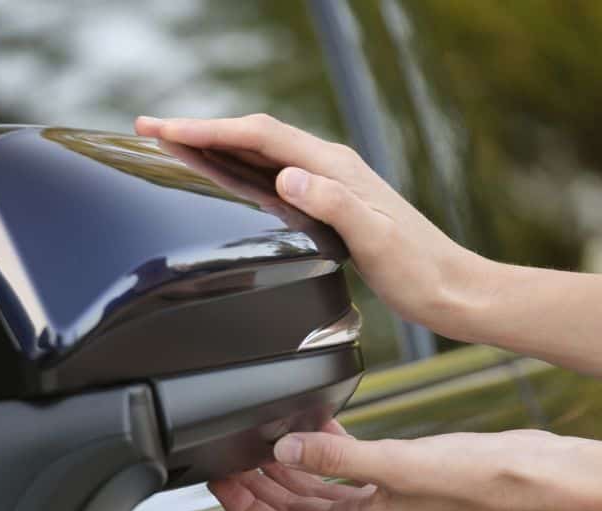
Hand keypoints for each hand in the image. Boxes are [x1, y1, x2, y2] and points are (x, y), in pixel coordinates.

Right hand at [135, 114, 494, 341]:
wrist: (452, 290)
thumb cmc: (417, 270)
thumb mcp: (375, 238)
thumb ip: (333, 203)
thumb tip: (288, 176)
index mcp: (334, 167)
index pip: (259, 135)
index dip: (207, 129)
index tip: (163, 131)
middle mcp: (331, 166)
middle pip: (253, 136)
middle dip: (199, 131)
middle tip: (149, 131)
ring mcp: (332, 184)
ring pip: (261, 154)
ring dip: (216, 148)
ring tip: (174, 150)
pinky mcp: (333, 205)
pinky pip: (274, 177)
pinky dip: (240, 171)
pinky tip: (227, 185)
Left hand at [207, 420, 564, 510]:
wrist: (529, 474)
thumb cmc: (477, 482)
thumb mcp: (399, 465)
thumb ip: (339, 457)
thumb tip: (286, 446)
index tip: (220, 483)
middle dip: (256, 490)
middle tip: (228, 459)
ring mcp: (382, 495)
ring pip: (317, 490)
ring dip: (285, 469)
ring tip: (259, 440)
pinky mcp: (399, 471)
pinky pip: (348, 467)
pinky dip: (325, 449)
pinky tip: (316, 423)